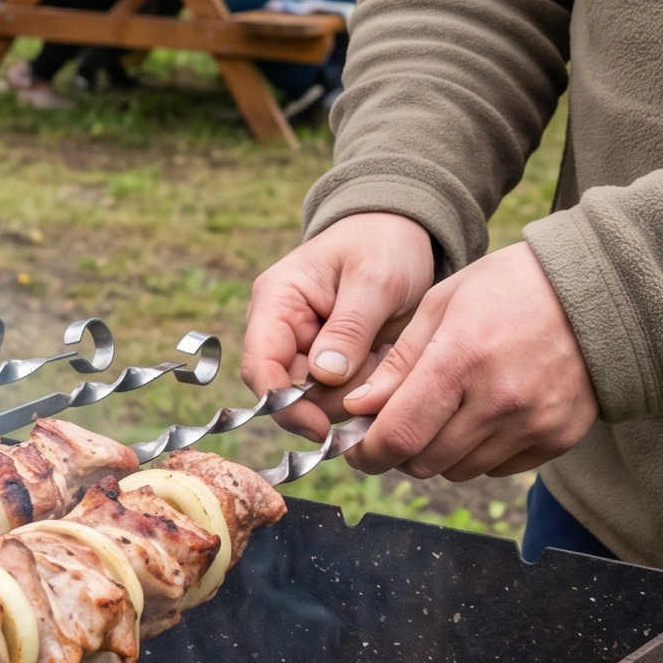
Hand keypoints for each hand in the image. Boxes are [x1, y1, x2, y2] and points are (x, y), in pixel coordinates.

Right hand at [241, 213, 437, 438]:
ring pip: (319, 400)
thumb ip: (349, 327)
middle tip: (379, 366)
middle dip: (334, 396)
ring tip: (387, 352)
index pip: (260, 366)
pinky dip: (367, 388)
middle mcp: (281, 331)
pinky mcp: (329, 364)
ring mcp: (304, 349)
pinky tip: (386, 359)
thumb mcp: (375, 278)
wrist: (401, 235)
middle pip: (289, 392)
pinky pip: (342, 394)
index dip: (282, 404)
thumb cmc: (383, 245)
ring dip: (357, 390)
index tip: (321, 428)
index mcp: (276, 302)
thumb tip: (324, 376)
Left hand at [340, 242, 598, 479]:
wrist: (596, 292)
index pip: (399, 435)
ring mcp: (534, 423)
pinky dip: (478, 453)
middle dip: (398, 452)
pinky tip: (482, 417)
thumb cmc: (507, 289)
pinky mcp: (559, 438)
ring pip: (459, 470)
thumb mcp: (441, 305)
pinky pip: (498, 468)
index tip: (356, 448)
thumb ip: (398, 363)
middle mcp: (501, 400)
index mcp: (462, 359)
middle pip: (424, 461)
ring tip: (443, 416)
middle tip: (396, 428)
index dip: (368, 452)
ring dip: (438, 453)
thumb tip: (358, 409)